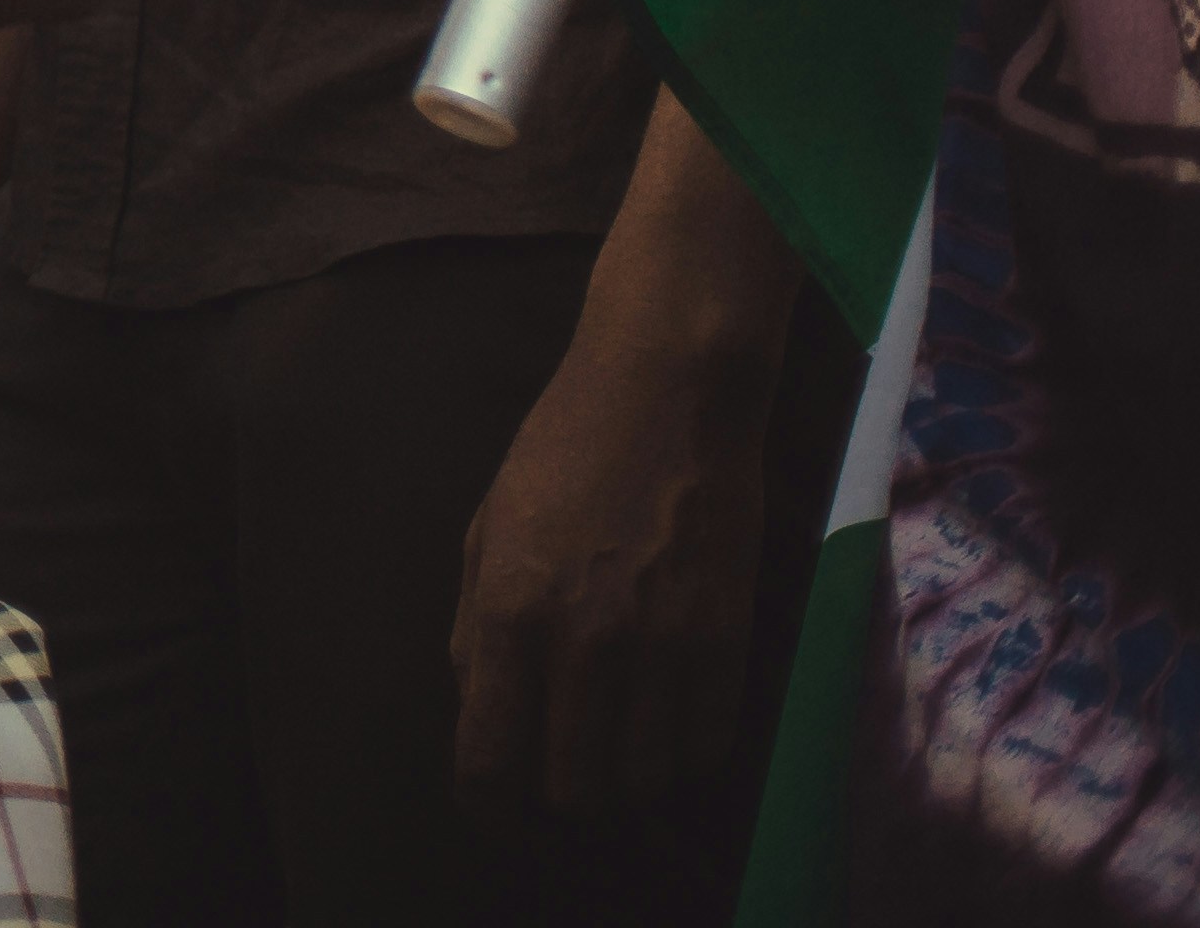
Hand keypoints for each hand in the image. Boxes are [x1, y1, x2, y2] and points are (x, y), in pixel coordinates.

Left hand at [449, 321, 769, 815]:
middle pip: (573, 789)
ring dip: (624, 780)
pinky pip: (707, 747)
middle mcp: (583, 640)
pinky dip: (683, 753)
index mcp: (508, 609)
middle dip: (558, 796)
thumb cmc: (561, 452)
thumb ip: (473, 628)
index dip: (488, 802)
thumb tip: (479, 712)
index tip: (494, 804)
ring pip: (644, 782)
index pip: (490, 757)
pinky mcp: (727, 641)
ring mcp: (661, 646)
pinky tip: (665, 721)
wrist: (667, 394)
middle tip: (559, 769)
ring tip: (615, 746)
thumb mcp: (485, 529)